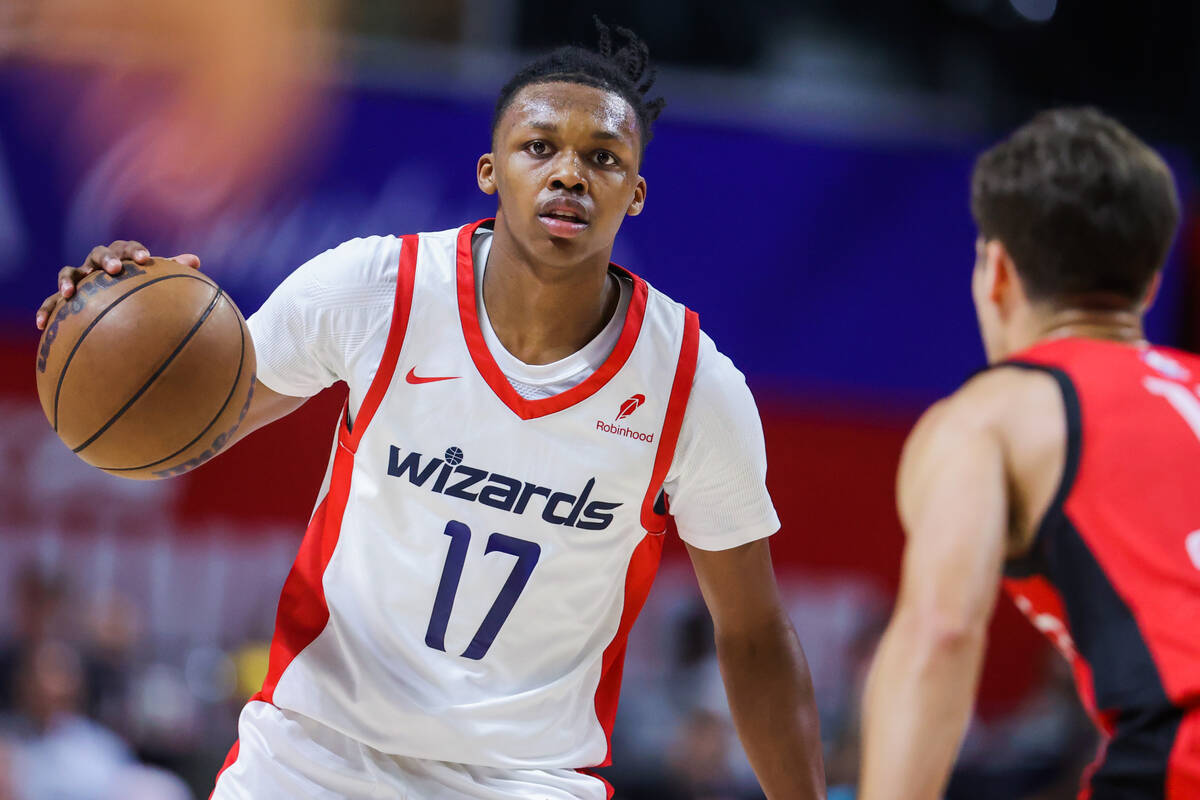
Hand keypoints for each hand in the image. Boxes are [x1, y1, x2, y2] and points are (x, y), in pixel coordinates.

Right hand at [35, 240, 201, 329]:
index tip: (146, 260)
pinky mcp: (65, 299)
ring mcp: (80, 280)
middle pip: (98, 253)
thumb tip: (195, 260)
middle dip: (107, 259)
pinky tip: (41, 325)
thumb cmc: (141, 291)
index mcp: (122, 258)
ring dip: (68, 280)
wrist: (117, 305)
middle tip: (116, 269)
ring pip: (69, 272)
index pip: (128, 248)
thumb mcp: (156, 283)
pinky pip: (51, 302)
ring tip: (70, 293)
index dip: (136, 251)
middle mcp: (98, 264)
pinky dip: (45, 309)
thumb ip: (172, 271)